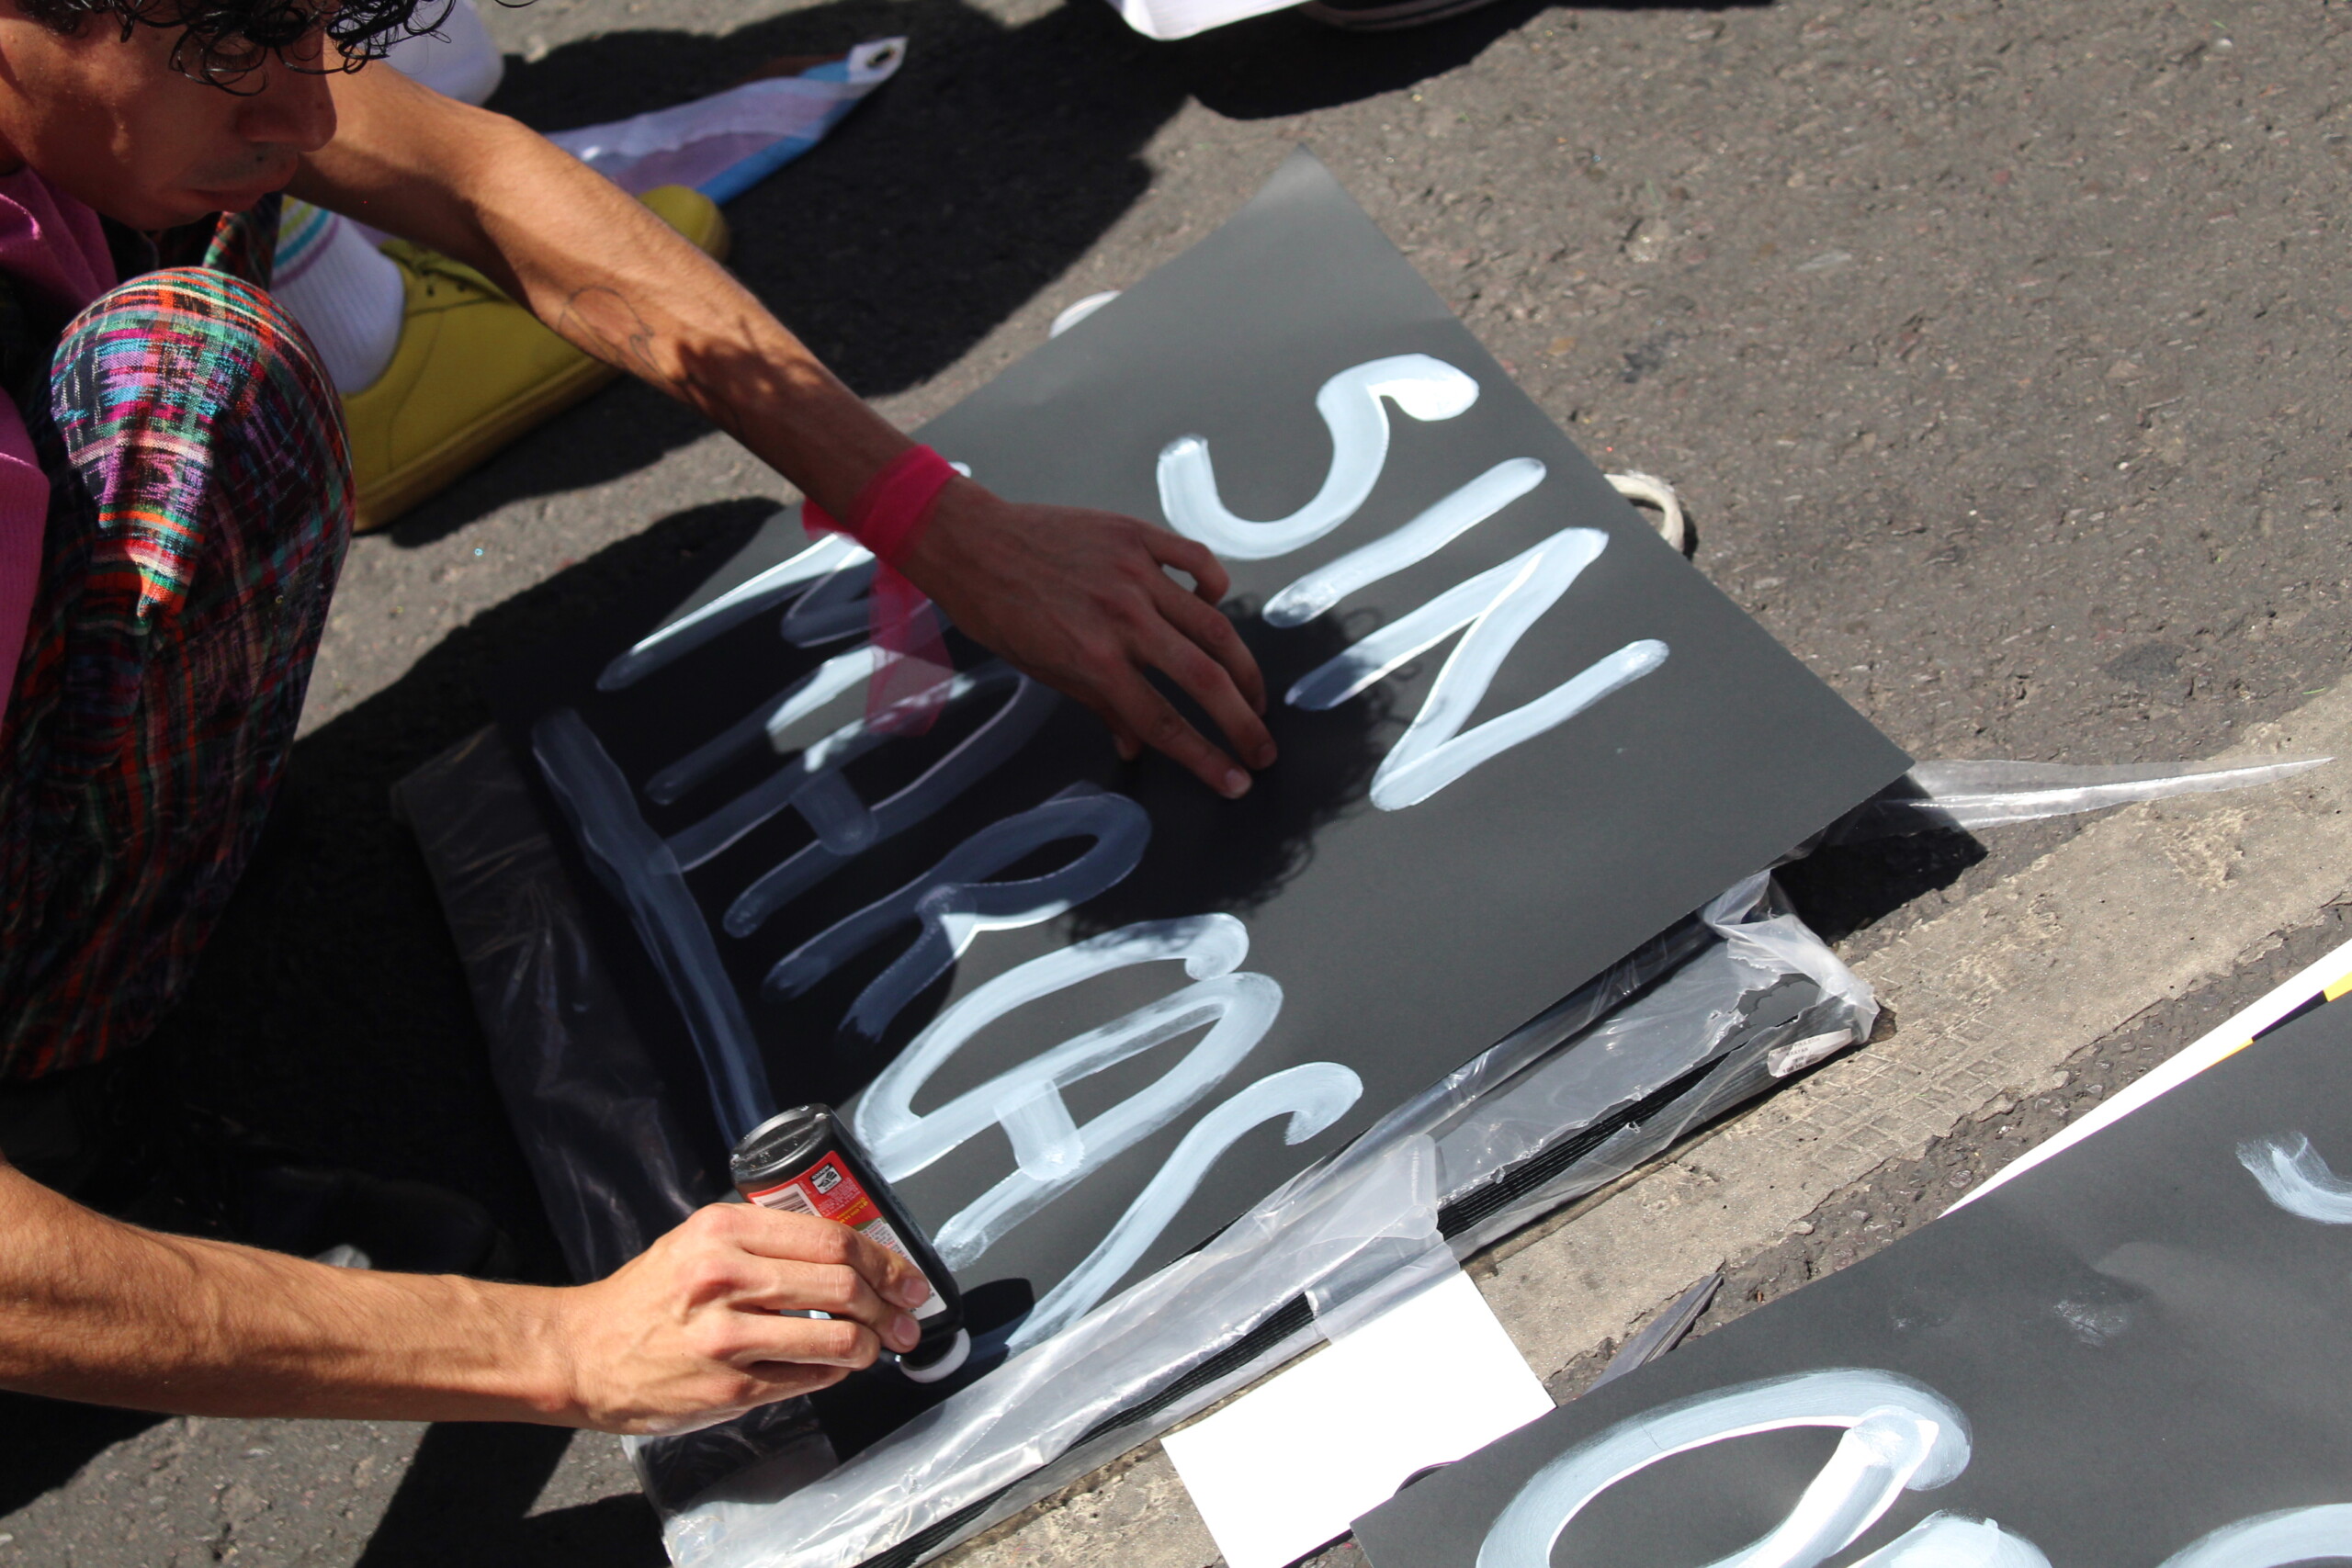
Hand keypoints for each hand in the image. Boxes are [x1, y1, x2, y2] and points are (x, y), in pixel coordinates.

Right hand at [548, 1203, 930, 1434]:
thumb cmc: (648, 1296)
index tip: (906, 1275)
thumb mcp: (699, 1241)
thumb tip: (849, 1254)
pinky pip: (808, 1379)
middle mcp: (726, 1277)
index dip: (884, 1259)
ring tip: (880, 1345)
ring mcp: (728, 1336)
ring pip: (836, 1338)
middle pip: (843, 1284)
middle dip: (891, 1302)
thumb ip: (765, 1240)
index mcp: (724, 1230)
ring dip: (872, 1344)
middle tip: (908, 1315)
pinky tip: (835, 1367)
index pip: (831, 1239)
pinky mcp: (730, 1387)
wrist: (584, 1352)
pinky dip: (835, 1373)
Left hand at [903, 480, 1276, 797]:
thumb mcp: (1042, 671)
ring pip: (1214, 624)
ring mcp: (1134, 573)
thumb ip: (1099, 706)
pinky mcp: (1135, 536)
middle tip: (1264, 748)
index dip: (1206, 758)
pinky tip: (1218, 603)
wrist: (971, 544)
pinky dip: (1215, 583)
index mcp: (1094, 660)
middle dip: (1243, 722)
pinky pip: (1194, 560)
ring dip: (1243, 666)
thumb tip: (1138, 745)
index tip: (1235, 781)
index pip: (1165, 722)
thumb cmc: (998, 612)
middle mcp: (1122, 618)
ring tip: (1255, 694)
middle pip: (1205, 679)